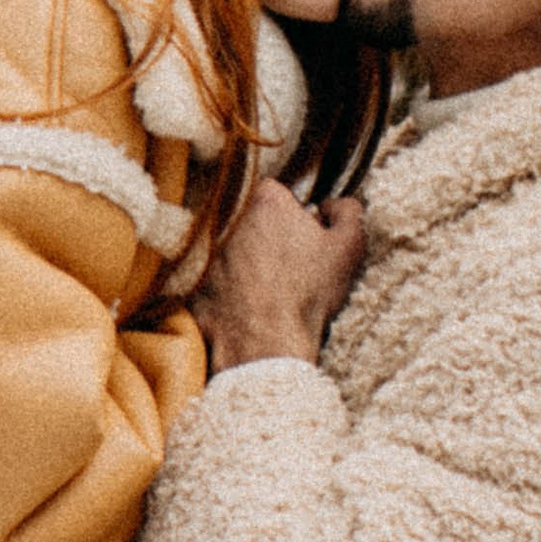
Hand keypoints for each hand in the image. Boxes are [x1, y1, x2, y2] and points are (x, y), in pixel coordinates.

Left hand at [192, 184, 366, 374]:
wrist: (266, 347)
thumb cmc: (307, 294)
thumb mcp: (349, 247)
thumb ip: (348, 210)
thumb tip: (332, 204)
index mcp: (264, 202)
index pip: (277, 193)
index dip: (292, 214)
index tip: (301, 238)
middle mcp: (226, 220)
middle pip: (250, 220)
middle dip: (265, 236)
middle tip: (285, 267)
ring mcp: (204, 254)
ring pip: (228, 249)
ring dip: (244, 262)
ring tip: (266, 291)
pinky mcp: (191, 285)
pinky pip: (210, 281)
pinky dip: (224, 291)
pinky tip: (244, 309)